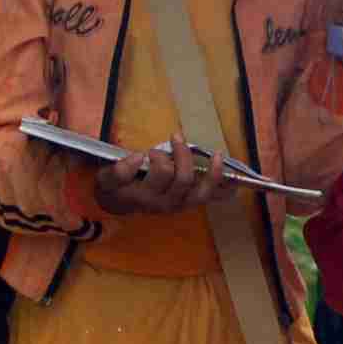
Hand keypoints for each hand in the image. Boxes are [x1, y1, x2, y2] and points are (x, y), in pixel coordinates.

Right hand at [93, 140, 229, 214]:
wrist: (120, 205)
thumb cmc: (116, 188)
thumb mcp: (106, 179)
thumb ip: (117, 171)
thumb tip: (138, 157)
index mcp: (147, 196)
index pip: (161, 174)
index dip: (160, 159)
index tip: (149, 151)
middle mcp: (167, 203)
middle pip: (184, 179)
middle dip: (183, 155)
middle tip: (176, 138)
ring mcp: (181, 205)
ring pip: (203, 193)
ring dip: (213, 174)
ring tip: (217, 155)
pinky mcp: (190, 204)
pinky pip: (212, 199)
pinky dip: (225, 189)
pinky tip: (235, 180)